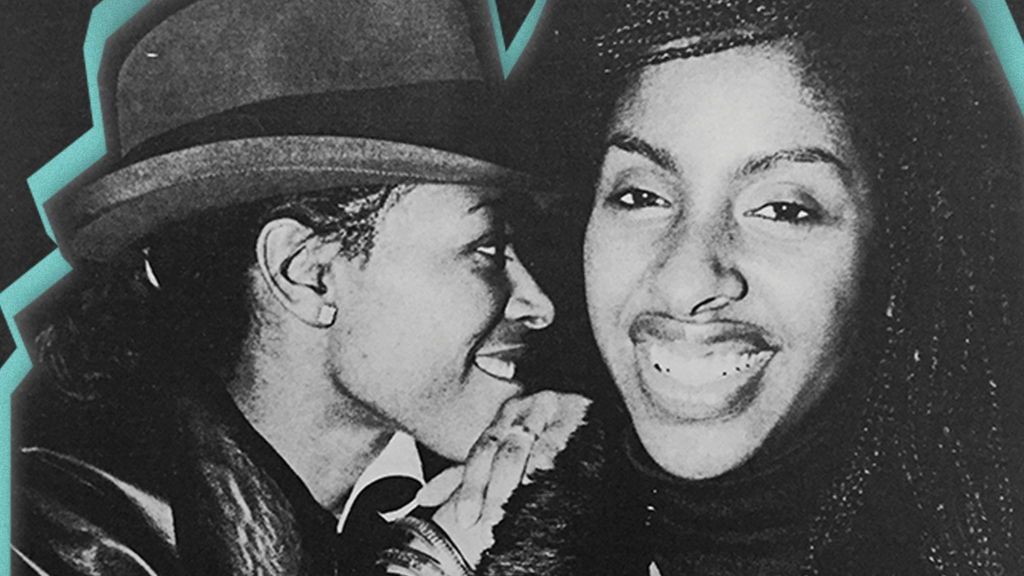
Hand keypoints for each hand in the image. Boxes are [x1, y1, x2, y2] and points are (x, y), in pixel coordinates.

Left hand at [418, 391, 589, 566]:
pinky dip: (548, 467)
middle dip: (496, 492)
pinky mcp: (576, 411)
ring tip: (514, 511)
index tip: (464, 520)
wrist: (584, 409)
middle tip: (489, 523)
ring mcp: (550, 408)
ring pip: (531, 452)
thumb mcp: (501, 450)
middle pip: (504, 455)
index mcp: (502, 416)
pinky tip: (541, 486)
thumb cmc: (541, 434)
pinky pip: (559, 443)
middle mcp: (523, 409)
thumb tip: (424, 498)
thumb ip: (463, 475)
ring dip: (522, 485)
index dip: (471, 489)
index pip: (481, 454)